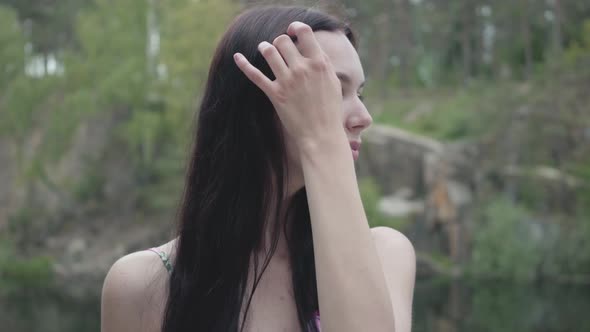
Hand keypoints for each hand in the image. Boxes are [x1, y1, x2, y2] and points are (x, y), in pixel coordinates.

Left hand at [233, 21, 346, 151]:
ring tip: (265, 49)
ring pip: (269, 51)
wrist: (321, 135)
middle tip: (280, 47)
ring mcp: (287, 81)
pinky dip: (244, 64)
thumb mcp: (333, 83)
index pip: (304, 32)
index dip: (296, 28)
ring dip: (265, 47)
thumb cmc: (330, 111)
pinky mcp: (275, 94)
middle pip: (283, 41)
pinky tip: (237, 57)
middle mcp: (302, 69)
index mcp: (319, 64)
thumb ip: (322, 64)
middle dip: (280, 42)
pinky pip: (255, 75)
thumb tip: (313, 50)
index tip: (292, 31)